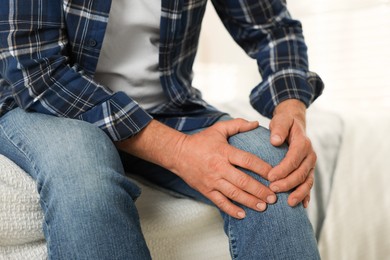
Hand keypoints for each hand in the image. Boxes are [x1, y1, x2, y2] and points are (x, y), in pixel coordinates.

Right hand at [116, 118, 275, 218]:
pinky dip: (231, 210)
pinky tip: (243, 214)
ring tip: (263, 206)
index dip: (263, 168)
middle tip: (273, 197)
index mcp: (224, 152)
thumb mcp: (218, 129)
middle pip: (243, 181)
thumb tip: (256, 123)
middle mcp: (219, 167)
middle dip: (260, 190)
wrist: (177, 153)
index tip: (275, 175)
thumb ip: (238, 125)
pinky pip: (220, 202)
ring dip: (250, 201)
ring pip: (234, 194)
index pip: (248, 161)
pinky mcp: (206, 190)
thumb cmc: (200, 141)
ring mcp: (212, 181)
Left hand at [267, 99, 316, 207]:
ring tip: (289, 203)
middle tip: (273, 190)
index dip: (282, 169)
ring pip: (307, 182)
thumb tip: (275, 141)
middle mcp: (310, 155)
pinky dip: (306, 195)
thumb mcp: (281, 120)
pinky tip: (302, 206)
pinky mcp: (309, 171)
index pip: (293, 159)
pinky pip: (309, 185)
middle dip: (287, 183)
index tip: (269, 177)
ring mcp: (310, 165)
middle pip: (300, 173)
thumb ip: (278, 128)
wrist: (294, 124)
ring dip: (298, 193)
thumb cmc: (285, 122)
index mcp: (303, 143)